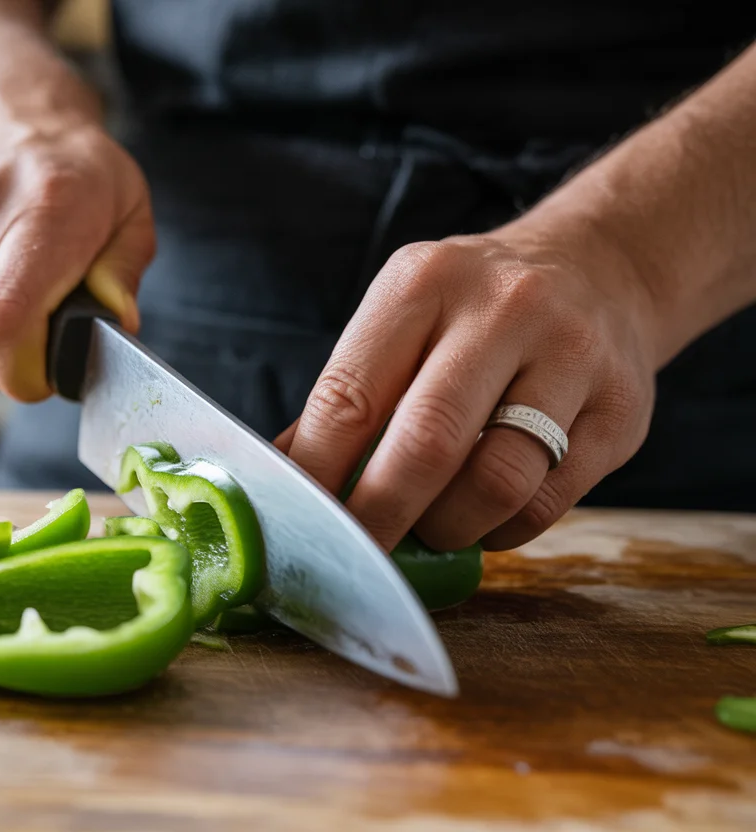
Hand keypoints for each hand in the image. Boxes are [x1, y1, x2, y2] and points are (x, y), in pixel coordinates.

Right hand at [0, 122, 154, 400]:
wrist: (7, 118)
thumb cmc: (79, 173)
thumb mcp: (130, 213)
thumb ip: (124, 274)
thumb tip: (117, 326)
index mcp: (47, 209)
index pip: (8, 318)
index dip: (23, 370)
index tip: (46, 377)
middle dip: (12, 370)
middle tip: (42, 355)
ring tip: (22, 302)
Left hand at [277, 228, 659, 551]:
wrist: (599, 269)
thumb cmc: (473, 310)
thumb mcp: (403, 318)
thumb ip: (348, 394)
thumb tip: (286, 478)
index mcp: (423, 284)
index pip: (350, 396)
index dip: (317, 473)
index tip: (301, 519)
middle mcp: (503, 310)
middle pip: (426, 443)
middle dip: (379, 516)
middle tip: (358, 551)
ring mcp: (571, 357)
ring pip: (496, 481)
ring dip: (447, 529)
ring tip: (429, 530)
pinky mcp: (620, 411)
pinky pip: (547, 502)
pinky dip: (501, 531)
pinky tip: (484, 521)